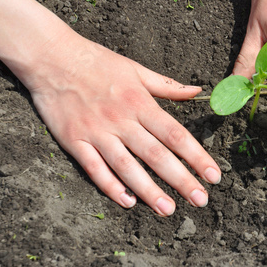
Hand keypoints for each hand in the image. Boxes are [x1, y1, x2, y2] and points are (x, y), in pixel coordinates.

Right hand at [28, 33, 220, 215]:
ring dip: (149, 190)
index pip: (175, 135)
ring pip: (127, 167)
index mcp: (140, 103)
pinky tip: (127, 201)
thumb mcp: (136, 69)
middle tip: (200, 200)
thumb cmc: (98, 62)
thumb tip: (198, 90)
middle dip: (181, 180)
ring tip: (168, 209)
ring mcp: (98, 133)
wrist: (52, 57)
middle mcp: (122, 121)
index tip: (214, 175)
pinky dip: (110, 186)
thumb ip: (168, 85)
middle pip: (156, 155)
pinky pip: (94, 168)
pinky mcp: (75, 141)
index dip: (197, 157)